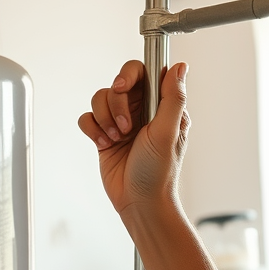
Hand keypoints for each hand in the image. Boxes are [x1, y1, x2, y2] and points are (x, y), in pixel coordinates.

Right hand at [78, 60, 190, 219]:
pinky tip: (105, 145)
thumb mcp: (169, 132)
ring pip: (100, 99)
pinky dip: (92, 129)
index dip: (129, 74)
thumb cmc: (159, 172)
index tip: (122, 87)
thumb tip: (181, 67)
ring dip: (104, 119)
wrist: (140, 202)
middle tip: (125, 125)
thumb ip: (173, 98)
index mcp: (161, 106)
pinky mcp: (104, 135)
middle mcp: (140, 110)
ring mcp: (121, 122)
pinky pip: (88, 118)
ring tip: (117, 139)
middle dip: (115, 103)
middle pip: (117, 83)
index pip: (143, 72)